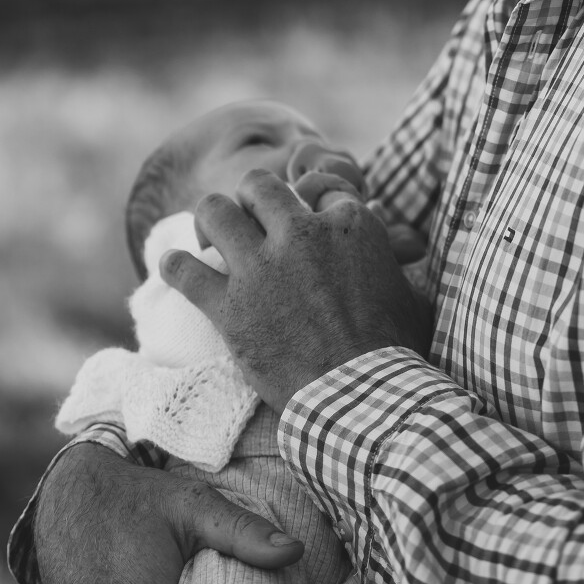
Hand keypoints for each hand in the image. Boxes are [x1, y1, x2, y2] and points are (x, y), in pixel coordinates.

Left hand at [161, 170, 432, 412]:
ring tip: (211, 236)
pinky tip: (175, 268)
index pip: (319, 186)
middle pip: (259, 186)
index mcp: (349, 224)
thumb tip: (406, 252)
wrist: (362, 397)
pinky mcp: (228, 306)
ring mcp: (260, 268)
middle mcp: (301, 234)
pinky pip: (184, 270)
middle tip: (249, 217)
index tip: (306, 217)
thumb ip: (395, 261)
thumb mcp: (408, 291)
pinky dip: (175, 267)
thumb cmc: (394, 350)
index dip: (310, 201)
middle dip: (251, 196)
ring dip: (210, 220)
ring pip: (215, 211)